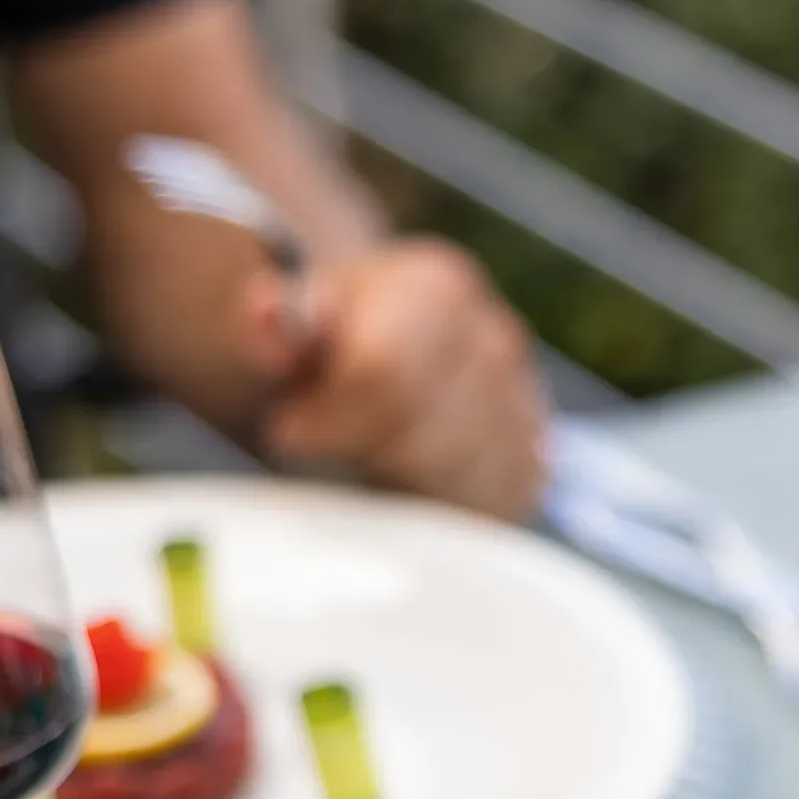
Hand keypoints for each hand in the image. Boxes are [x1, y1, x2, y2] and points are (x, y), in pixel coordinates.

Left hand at [247, 240, 546, 519]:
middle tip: (330, 445)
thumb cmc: (332, 343)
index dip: (328, 417)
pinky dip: (436, 506)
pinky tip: (406, 481)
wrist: (386, 350)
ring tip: (370, 455)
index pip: (385, 374)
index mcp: (436, 289)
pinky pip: (486, 509)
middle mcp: (496, 341)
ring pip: (455, 483)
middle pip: (420, 440)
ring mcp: (525, 405)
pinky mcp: (532, 463)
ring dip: (396, 484)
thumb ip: (275, 325)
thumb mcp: (290, 324)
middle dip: (360, 454)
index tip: (290, 428)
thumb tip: (265, 311)